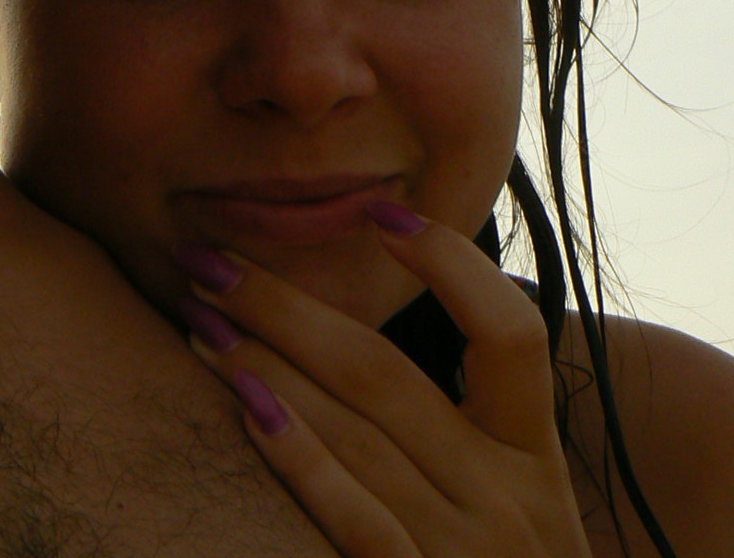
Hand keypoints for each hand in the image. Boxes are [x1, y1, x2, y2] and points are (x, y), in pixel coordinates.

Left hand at [176, 205, 589, 556]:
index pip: (513, 333)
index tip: (382, 209)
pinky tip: (247, 408)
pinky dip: (301, 460)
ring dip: (266, 367)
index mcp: (533, 456)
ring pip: (357, 436)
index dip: (453, 266)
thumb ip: (463, 423)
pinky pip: (358, 521)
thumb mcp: (513, 500)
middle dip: (287, 308)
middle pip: (386, 376)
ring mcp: (467, 554)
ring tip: (200, 321)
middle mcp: (509, 500)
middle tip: (211, 261)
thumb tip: (356, 327)